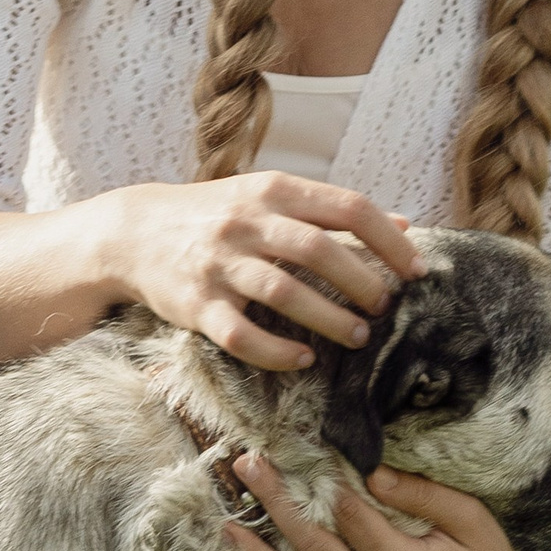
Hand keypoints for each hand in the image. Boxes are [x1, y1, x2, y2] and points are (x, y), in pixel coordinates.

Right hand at [100, 174, 422, 372]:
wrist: (134, 232)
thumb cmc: (216, 216)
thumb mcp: (270, 198)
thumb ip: (332, 212)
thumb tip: (405, 224)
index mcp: (273, 191)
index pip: (347, 207)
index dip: (389, 241)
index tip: (415, 271)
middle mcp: (246, 223)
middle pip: (319, 251)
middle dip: (363, 283)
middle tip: (386, 308)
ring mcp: (219, 264)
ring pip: (285, 293)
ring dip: (330, 320)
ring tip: (359, 337)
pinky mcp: (196, 305)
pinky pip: (242, 335)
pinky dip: (277, 351)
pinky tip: (303, 360)